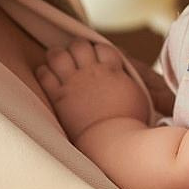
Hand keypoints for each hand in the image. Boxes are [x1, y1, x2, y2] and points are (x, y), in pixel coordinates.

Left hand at [36, 40, 151, 140]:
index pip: (103, 48)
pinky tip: (47, 75)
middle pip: (79, 46)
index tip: (95, 56)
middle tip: (74, 56)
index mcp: (113, 70)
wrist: (111, 142)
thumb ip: (137, 84)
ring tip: (57, 60)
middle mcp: (92, 72)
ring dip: (57, 55)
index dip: (97, 50)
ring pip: (58, 55)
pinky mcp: (58, 96)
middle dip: (76, 48)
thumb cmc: (131, 124)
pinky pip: (45, 75)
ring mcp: (73, 83)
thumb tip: (144, 83)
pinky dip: (44, 72)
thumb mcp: (141, 98)